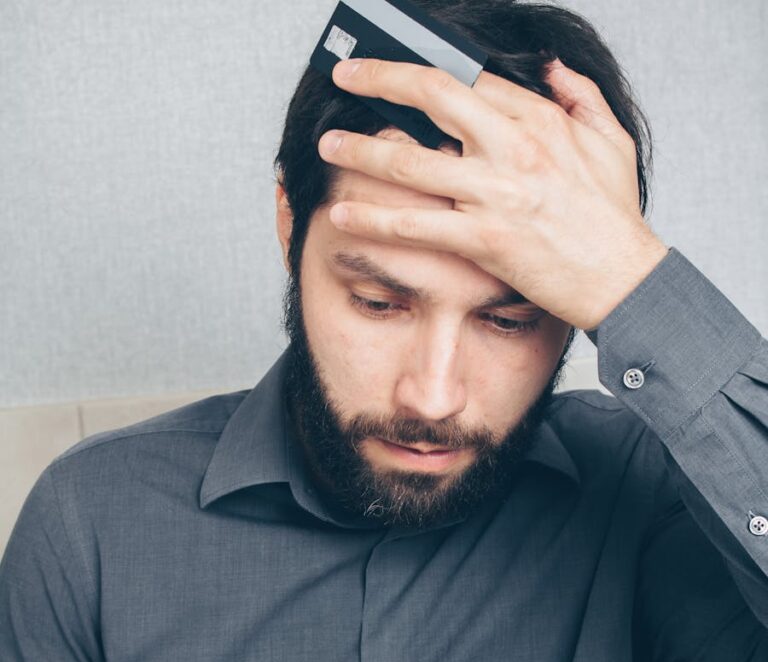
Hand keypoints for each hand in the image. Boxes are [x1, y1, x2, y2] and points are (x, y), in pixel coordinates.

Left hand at [318, 58, 668, 330]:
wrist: (624, 280)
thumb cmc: (615, 219)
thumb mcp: (610, 141)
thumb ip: (581, 95)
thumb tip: (551, 67)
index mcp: (542, 120)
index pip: (471, 79)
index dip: (426, 70)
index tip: (396, 69)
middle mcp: (515, 147)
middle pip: (434, 95)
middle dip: (381, 80)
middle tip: (346, 77)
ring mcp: (498, 193)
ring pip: (413, 161)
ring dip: (362, 152)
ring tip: (329, 146)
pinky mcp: (486, 239)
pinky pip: (417, 226)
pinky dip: (374, 220)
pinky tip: (344, 215)